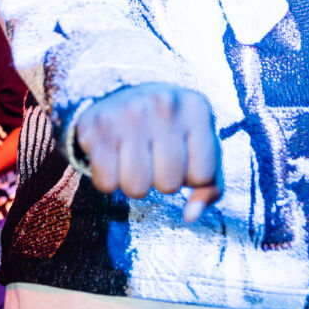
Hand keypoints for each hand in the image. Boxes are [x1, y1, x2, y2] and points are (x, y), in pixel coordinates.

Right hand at [76, 83, 222, 222]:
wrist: (119, 93)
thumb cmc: (169, 129)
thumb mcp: (199, 145)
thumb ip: (210, 185)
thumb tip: (191, 216)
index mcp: (196, 108)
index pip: (202, 175)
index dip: (191, 177)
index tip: (181, 159)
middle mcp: (164, 105)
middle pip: (169, 184)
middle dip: (162, 181)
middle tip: (154, 159)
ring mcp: (129, 114)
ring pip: (137, 188)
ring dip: (135, 184)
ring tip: (135, 160)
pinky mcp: (98, 127)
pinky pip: (106, 184)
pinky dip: (108, 181)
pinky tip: (113, 159)